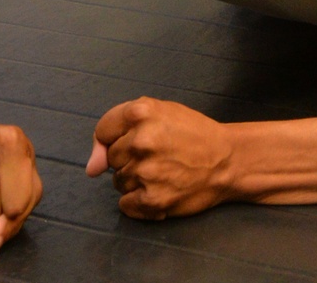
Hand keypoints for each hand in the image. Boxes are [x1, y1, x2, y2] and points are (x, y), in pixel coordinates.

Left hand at [86, 97, 233, 218]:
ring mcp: (145, 172)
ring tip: (161, 171)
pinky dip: (138, 201)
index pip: (103, 130)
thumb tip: (90, 168)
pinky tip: (159, 189)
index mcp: (140, 112)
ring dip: (134, 179)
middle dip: (128, 158)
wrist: (226, 160)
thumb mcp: (159, 113)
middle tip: (155, 155)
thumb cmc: (191, 132)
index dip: (116, 137)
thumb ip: (118, 130)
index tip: (134, 140)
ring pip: (118, 181)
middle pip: (111, 157)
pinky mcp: (151, 200)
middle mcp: (140, 141)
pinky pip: (125, 204)